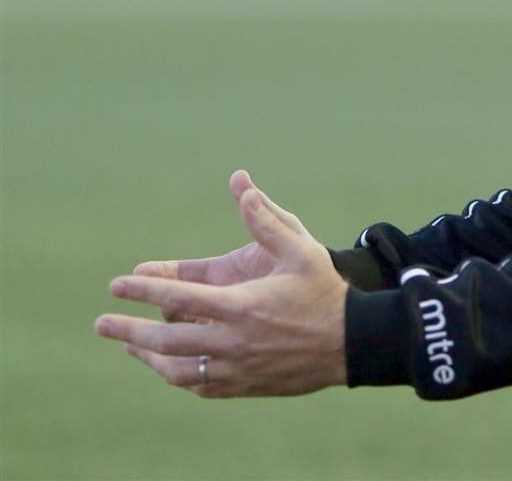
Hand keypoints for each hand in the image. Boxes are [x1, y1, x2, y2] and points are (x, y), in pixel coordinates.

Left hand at [95, 173, 348, 397]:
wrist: (352, 342)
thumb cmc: (324, 292)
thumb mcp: (301, 249)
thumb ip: (267, 220)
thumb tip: (241, 185)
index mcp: (241, 305)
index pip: (178, 298)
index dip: (143, 290)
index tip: (118, 284)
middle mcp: (233, 340)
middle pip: (166, 339)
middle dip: (128, 330)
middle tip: (101, 324)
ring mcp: (237, 367)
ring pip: (177, 369)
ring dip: (147, 357)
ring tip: (129, 345)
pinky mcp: (245, 384)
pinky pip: (200, 385)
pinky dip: (177, 376)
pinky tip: (167, 367)